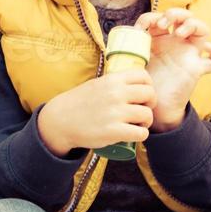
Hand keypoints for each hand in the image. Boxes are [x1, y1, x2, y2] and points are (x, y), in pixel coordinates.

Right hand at [38, 68, 155, 156]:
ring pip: (147, 115)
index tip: (143, 96)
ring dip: (146, 122)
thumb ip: (115, 83)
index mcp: (112, 80)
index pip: (144, 76)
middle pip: (150, 95)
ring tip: (137, 125)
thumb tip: (135, 85)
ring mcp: (115, 112)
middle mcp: (116, 93)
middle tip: (142, 111)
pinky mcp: (114, 131)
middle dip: (150, 104)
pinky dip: (141, 135)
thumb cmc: (79, 103)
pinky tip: (134, 135)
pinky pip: (141, 133)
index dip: (148, 87)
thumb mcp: (97, 85)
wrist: (60, 121)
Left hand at [134, 8, 210, 131]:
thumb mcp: (133, 62)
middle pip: (185, 16)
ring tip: (179, 33)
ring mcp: (189, 54)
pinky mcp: (196, 68)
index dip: (150, 17)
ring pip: (202, 30)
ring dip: (192, 25)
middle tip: (162, 23)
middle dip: (175, 13)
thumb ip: (128, 51)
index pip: (159, 18)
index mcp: (159, 39)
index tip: (140, 28)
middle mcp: (176, 43)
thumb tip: (122, 39)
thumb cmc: (142, 83)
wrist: (152, 106)